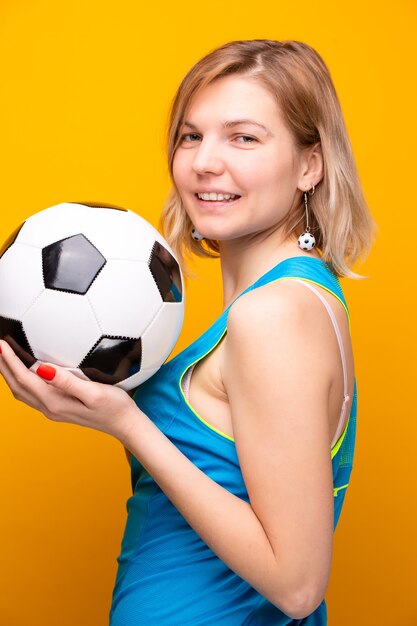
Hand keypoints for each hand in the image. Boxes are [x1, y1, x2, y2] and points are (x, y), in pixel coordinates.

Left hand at [0, 339, 140, 444]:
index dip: (10, 361)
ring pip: (22, 392)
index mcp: (55, 403)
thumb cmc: (115, 407)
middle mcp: (50, 408)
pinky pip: (31, 394)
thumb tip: (42, 368)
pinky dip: (21, 381)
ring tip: (4, 358)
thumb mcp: (94, 392)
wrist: (125, 424)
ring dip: (10, 375)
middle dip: (3, 367)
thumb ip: (68, 382)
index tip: (2, 343)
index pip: (24, 379)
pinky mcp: (59, 408)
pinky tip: (25, 372)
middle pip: (17, 386)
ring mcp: (53, 410)